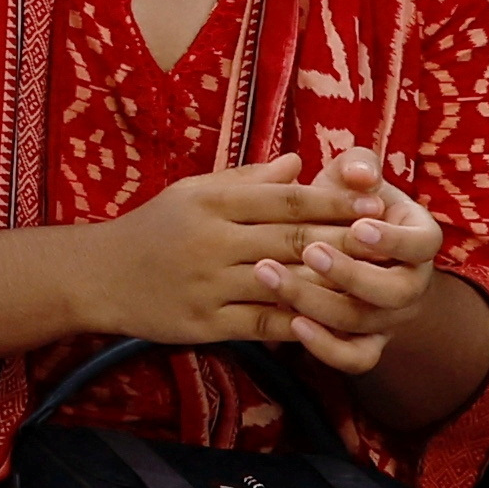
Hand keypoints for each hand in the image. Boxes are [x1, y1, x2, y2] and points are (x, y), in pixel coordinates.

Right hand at [93, 156, 370, 347]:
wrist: (97, 276)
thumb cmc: (152, 228)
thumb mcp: (192, 192)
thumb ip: (247, 180)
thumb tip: (300, 164)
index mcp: (209, 202)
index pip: (284, 198)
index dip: (333, 200)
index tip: (374, 201)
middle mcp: (210, 241)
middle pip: (292, 240)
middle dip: (346, 240)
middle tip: (391, 241)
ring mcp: (208, 284)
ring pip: (284, 283)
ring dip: (332, 284)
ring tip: (374, 282)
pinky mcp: (205, 323)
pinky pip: (263, 323)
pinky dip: (300, 321)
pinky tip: (331, 318)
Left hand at [270, 148, 447, 376]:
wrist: (331, 245)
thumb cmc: (343, 204)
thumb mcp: (351, 179)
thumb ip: (358, 167)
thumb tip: (359, 172)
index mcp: (417, 240)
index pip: (421, 245)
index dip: (394, 240)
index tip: (358, 227)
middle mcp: (412, 284)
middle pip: (394, 292)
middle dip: (351, 275)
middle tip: (309, 252)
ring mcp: (390, 318)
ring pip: (363, 323)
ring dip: (318, 303)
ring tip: (271, 276)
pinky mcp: (365, 343)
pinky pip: (354, 359)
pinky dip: (326, 347)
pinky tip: (292, 324)